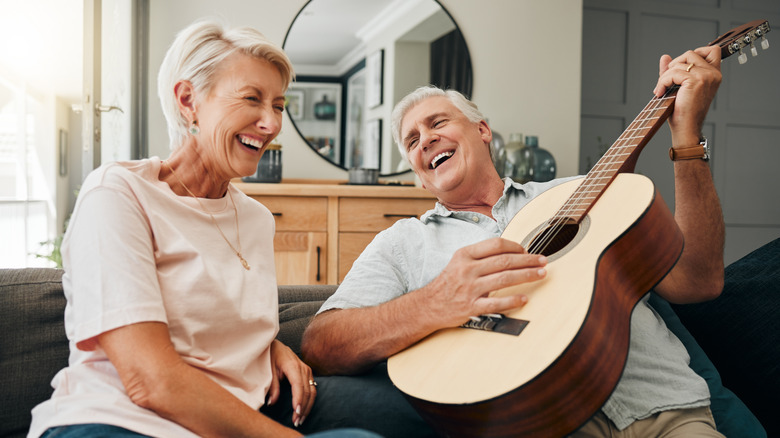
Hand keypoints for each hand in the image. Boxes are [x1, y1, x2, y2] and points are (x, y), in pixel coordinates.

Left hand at [266, 340, 315, 427]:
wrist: (276, 344)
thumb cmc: (270, 355)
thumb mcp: (268, 369)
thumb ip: (272, 385)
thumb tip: (272, 402)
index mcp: (292, 366)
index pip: (299, 386)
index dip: (298, 400)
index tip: (296, 412)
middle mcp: (303, 368)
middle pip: (308, 391)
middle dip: (303, 408)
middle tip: (296, 421)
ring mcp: (307, 370)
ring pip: (312, 391)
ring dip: (308, 406)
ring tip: (300, 419)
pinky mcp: (307, 373)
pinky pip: (312, 388)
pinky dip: (309, 401)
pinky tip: (304, 410)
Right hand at [423, 237, 546, 327]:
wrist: (428, 306)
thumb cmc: (448, 283)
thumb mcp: (459, 262)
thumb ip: (481, 256)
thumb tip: (510, 253)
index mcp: (465, 255)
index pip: (495, 245)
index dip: (515, 246)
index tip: (527, 250)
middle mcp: (467, 269)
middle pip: (504, 261)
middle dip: (528, 260)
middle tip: (543, 261)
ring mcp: (470, 288)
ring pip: (504, 279)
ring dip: (526, 275)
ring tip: (541, 274)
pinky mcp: (471, 306)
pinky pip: (496, 303)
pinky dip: (512, 300)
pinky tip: (525, 298)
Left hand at [653, 45, 721, 143]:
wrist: (686, 128)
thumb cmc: (684, 112)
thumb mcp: (678, 87)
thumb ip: (673, 70)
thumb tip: (665, 57)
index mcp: (714, 75)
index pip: (712, 50)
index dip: (695, 53)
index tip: (681, 67)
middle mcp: (713, 74)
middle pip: (690, 53)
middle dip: (674, 65)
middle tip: (666, 81)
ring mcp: (706, 76)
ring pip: (680, 62)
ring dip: (665, 75)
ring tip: (662, 88)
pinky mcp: (695, 81)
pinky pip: (673, 73)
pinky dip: (662, 81)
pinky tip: (660, 92)